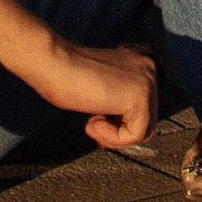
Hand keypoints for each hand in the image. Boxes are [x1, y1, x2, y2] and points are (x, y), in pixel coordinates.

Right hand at [26, 32, 158, 149]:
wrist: (54, 63)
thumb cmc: (65, 75)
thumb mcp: (99, 87)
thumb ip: (115, 99)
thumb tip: (124, 126)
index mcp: (137, 65)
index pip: (141, 106)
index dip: (118, 124)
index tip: (95, 124)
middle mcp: (147, 70)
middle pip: (146, 119)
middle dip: (118, 131)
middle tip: (92, 127)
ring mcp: (147, 83)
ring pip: (144, 130)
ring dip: (114, 136)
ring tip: (91, 123)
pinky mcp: (140, 98)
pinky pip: (136, 134)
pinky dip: (113, 137)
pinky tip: (92, 123)